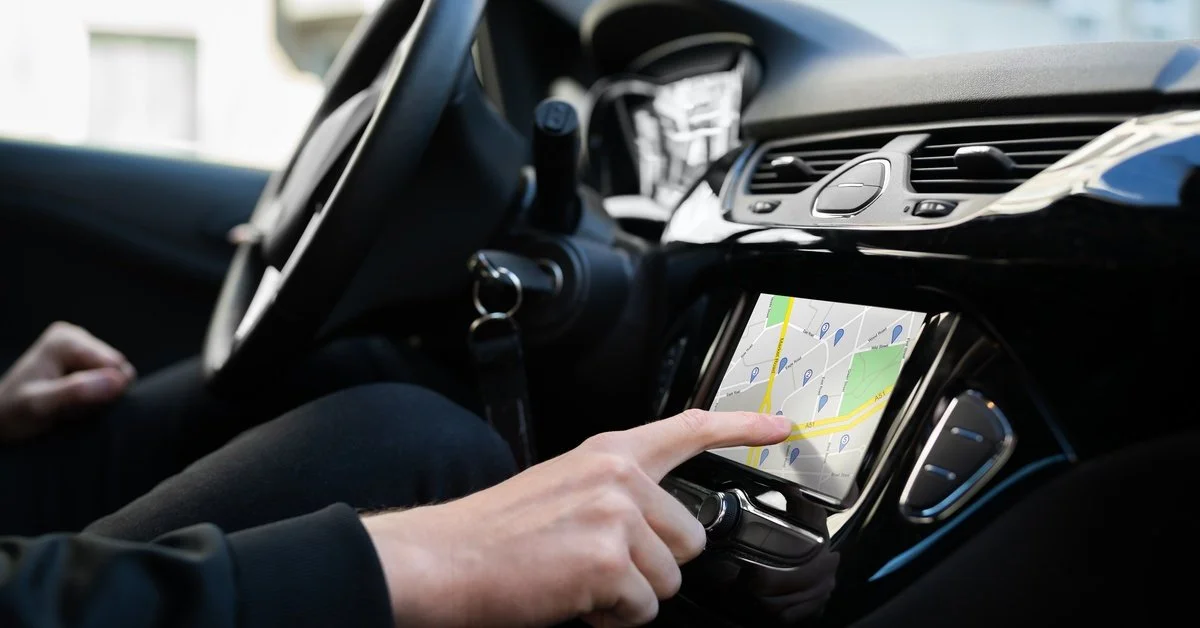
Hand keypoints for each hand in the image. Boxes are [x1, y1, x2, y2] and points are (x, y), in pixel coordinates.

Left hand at [0, 322, 135, 441]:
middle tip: (70, 407)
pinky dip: (96, 395)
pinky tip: (74, 400)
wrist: (2, 419)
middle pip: (118, 369)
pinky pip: (111, 380)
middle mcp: (76, 335)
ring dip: (99, 397)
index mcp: (65, 340)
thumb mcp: (40, 406)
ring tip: (70, 405)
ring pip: (117, 376)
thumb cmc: (15, 413)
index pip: (114, 366)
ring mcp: (82, 346)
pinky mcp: (86, 359)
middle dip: (101, 393)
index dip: (103, 392)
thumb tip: (119, 381)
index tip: (72, 405)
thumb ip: (76, 392)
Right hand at [364, 409, 792, 626]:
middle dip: (653, 565)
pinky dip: (611, 618)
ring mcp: (616, 515)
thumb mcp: (561, 489)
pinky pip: (642, 609)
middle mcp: (618, 477)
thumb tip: (658, 531)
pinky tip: (574, 599)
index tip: (779, 428)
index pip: (687, 430)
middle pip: (690, 538)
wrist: (442, 559)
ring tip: (578, 582)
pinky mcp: (608, 559)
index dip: (741, 429)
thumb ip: (615, 495)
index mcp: (607, 454)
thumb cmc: (493, 534)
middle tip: (599, 568)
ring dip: (629, 595)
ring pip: (668, 580)